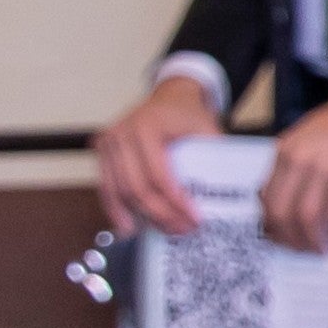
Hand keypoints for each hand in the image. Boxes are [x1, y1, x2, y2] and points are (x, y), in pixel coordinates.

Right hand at [95, 72, 225, 237]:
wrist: (170, 96)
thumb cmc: (189, 114)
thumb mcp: (208, 128)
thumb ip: (214, 156)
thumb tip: (226, 195)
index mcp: (148, 127)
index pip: (159, 175)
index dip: (175, 202)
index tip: (193, 219)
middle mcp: (122, 133)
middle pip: (136, 187)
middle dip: (159, 214)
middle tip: (181, 229)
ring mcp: (108, 141)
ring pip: (117, 190)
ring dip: (137, 216)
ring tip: (161, 231)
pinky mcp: (102, 150)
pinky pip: (106, 185)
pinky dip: (116, 208)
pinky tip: (129, 226)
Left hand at [261, 76, 327, 251]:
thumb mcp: (308, 138)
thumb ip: (293, 165)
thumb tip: (282, 201)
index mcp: (285, 150)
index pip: (266, 198)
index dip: (272, 226)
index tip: (281, 239)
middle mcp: (299, 158)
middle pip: (283, 212)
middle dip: (292, 239)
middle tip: (303, 251)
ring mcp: (324, 165)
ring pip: (307, 216)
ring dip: (315, 241)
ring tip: (324, 250)